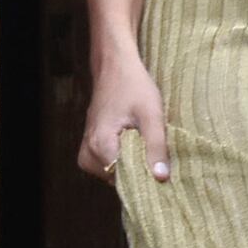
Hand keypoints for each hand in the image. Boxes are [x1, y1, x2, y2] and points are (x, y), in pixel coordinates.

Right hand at [81, 55, 170, 183]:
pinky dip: (124, 160)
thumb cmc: (133, 86)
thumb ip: (156, 147)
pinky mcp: (90, 148)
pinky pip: (108, 166)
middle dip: (139, 171)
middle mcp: (88, 153)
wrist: (114, 67)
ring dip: (132, 165)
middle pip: (118, 180)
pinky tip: (135, 145)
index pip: (124, 181)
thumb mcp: (151, 115)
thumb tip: (161, 178)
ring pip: (114, 174)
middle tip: (156, 153)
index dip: (145, 178)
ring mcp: (86, 151)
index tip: (161, 171)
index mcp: (101, 146)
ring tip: (144, 144)